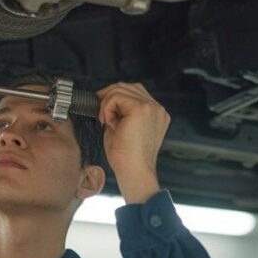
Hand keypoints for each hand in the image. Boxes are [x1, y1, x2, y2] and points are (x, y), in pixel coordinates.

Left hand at [96, 82, 170, 203]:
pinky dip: (107, 108)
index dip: (114, 98)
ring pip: (120, 89)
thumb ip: (120, 112)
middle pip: (127, 86)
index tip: (104, 112)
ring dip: (107, 104)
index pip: (134, 92)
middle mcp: (157, 108)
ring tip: (107, 122)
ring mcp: (152, 107)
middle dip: (108, 97)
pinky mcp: (141, 109)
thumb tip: (106, 100)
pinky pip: (116, 96)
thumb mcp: (123, 128)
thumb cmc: (127, 157)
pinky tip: (110, 123)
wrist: (133, 171)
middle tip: (100, 115)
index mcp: (156, 113)